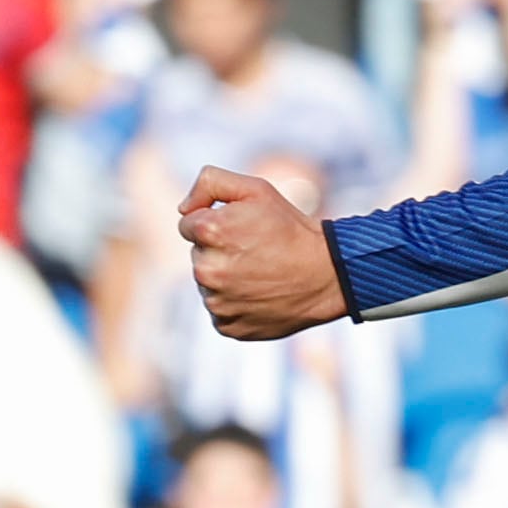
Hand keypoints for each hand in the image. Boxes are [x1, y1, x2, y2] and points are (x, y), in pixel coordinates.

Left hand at [177, 166, 347, 339]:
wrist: (325, 274)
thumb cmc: (290, 228)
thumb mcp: (256, 189)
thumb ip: (210, 182)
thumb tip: (183, 208)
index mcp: (209, 231)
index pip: (188, 224)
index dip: (215, 222)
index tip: (241, 229)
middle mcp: (207, 270)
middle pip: (198, 255)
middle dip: (218, 250)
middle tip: (254, 250)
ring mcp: (216, 302)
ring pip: (208, 283)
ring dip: (225, 276)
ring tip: (259, 272)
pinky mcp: (226, 325)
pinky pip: (219, 309)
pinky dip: (234, 302)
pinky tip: (258, 293)